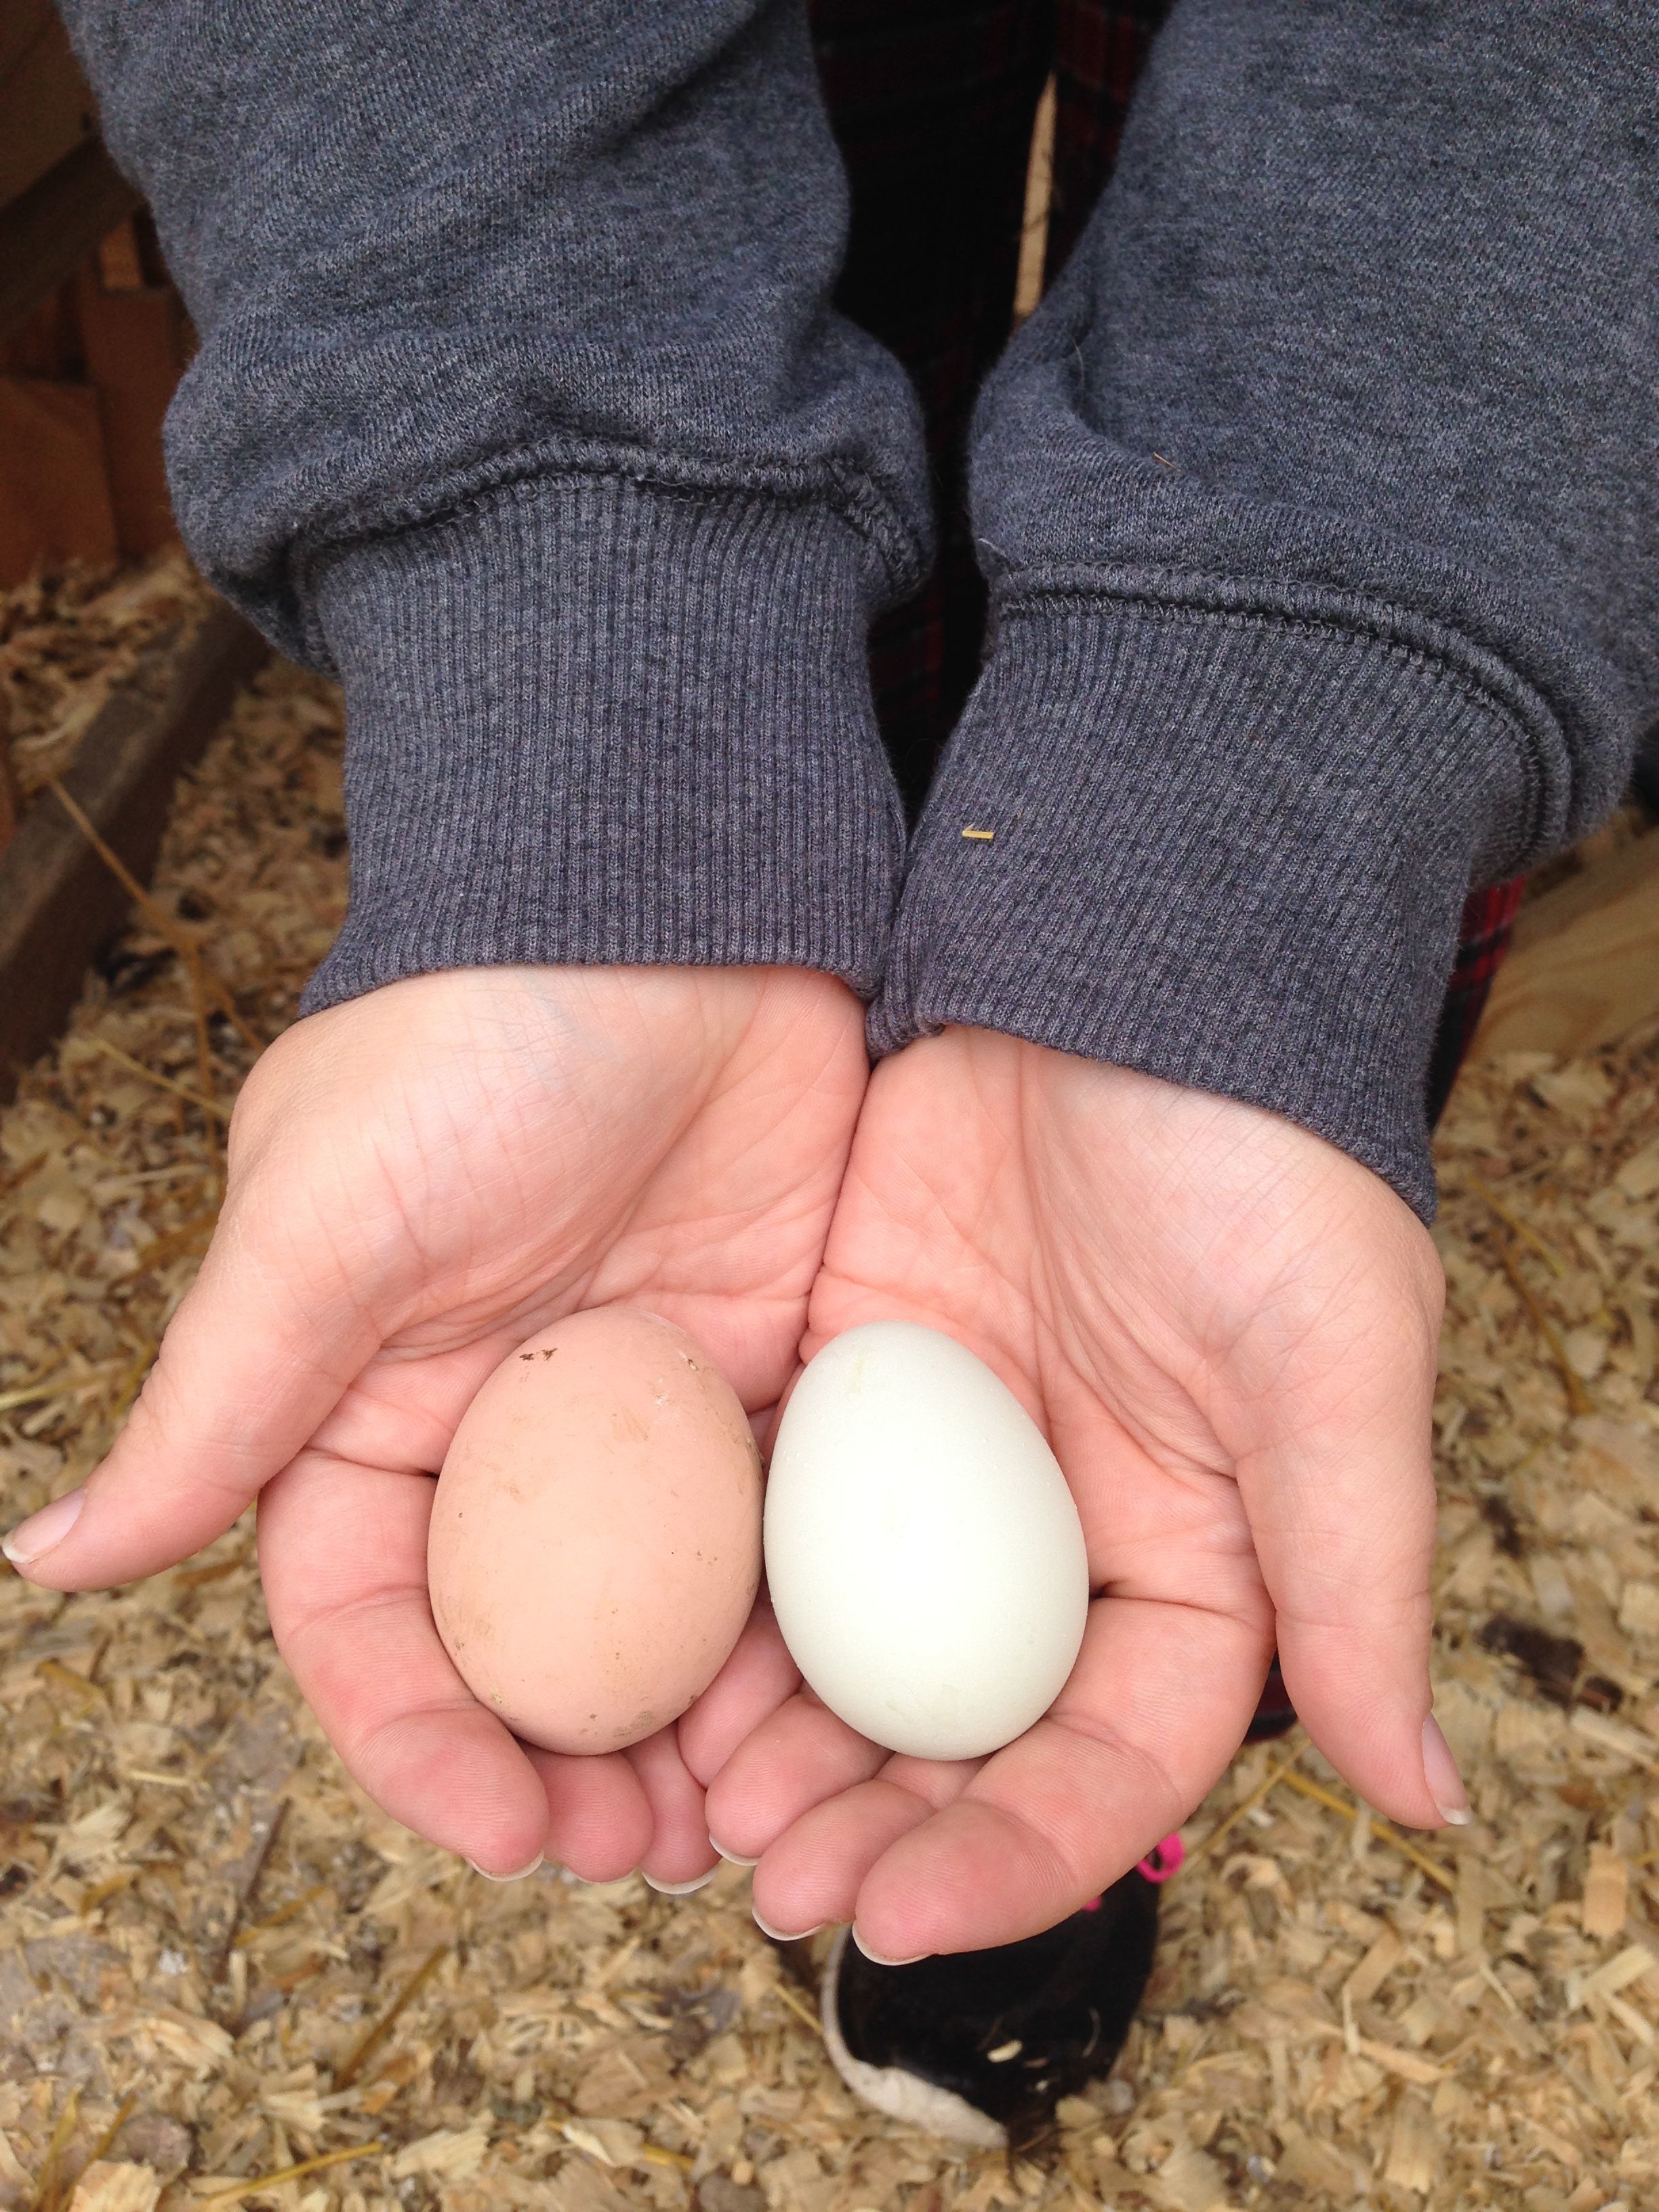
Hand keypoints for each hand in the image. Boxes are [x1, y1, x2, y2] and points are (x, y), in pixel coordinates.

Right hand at [2, 965, 865, 1885]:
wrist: (677, 909)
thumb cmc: (474, 1042)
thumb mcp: (328, 1220)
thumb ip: (216, 1402)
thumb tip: (49, 1558)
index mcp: (371, 1413)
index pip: (370, 1622)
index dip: (421, 1744)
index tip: (501, 1834)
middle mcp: (505, 1435)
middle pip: (526, 1652)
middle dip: (569, 1770)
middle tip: (647, 1856)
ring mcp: (644, 1418)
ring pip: (659, 1622)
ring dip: (690, 1733)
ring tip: (749, 1819)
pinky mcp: (764, 1380)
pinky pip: (779, 1537)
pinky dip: (795, 1632)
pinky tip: (834, 1709)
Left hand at [685, 1027, 1459, 1955]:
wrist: (1123, 974)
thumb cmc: (1261, 1162)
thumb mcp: (1333, 1363)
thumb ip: (1358, 1579)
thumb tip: (1425, 1798)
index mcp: (1191, 1566)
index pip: (1109, 1760)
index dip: (1016, 1857)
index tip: (900, 1918)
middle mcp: (1056, 1545)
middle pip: (962, 1739)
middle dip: (873, 1826)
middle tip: (771, 1885)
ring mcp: (937, 1475)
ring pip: (849, 1655)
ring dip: (778, 1741)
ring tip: (694, 1804)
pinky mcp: (838, 1388)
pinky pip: (771, 1525)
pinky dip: (718, 1603)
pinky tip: (654, 1666)